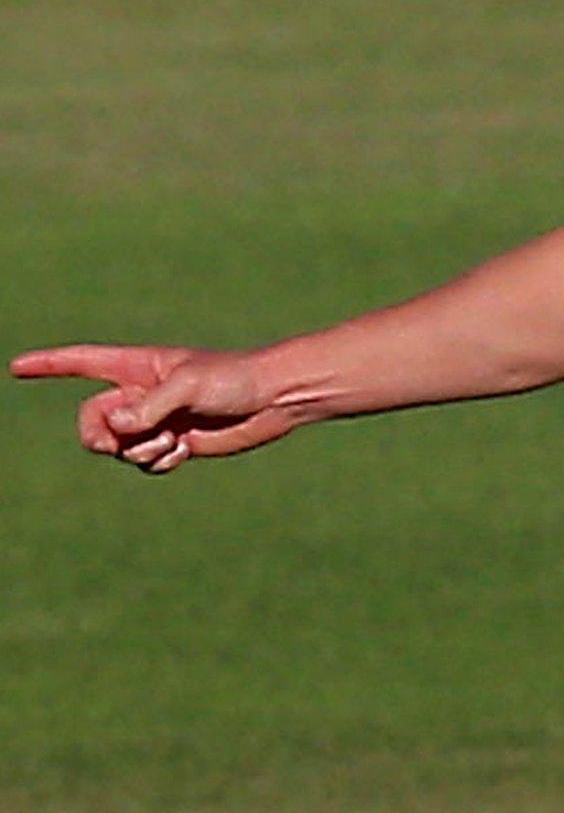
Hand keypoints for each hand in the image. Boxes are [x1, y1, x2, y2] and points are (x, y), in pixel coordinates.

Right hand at [10, 344, 294, 474]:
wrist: (274, 399)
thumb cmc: (234, 378)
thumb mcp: (189, 385)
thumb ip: (149, 406)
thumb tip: (116, 428)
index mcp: (138, 367)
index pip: (83, 363)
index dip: (49, 365)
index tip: (16, 367)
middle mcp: (140, 395)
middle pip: (90, 422)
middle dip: (100, 437)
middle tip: (122, 438)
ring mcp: (155, 422)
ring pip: (117, 449)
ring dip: (140, 450)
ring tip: (174, 438)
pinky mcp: (173, 445)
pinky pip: (144, 465)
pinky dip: (159, 463)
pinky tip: (186, 450)